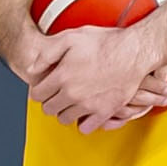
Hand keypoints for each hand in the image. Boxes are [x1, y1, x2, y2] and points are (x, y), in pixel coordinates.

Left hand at [28, 21, 166, 133]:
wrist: (135, 50)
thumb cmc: (104, 42)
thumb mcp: (70, 38)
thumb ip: (46, 54)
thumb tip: (31, 71)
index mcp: (62, 76)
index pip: (37, 95)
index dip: (38, 90)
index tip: (44, 88)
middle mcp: (73, 93)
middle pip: (49, 109)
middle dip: (50, 101)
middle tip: (57, 94)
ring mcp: (89, 105)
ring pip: (64, 119)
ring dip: (65, 111)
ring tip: (71, 102)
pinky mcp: (106, 111)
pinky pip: (86, 128)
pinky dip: (83, 122)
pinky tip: (85, 112)